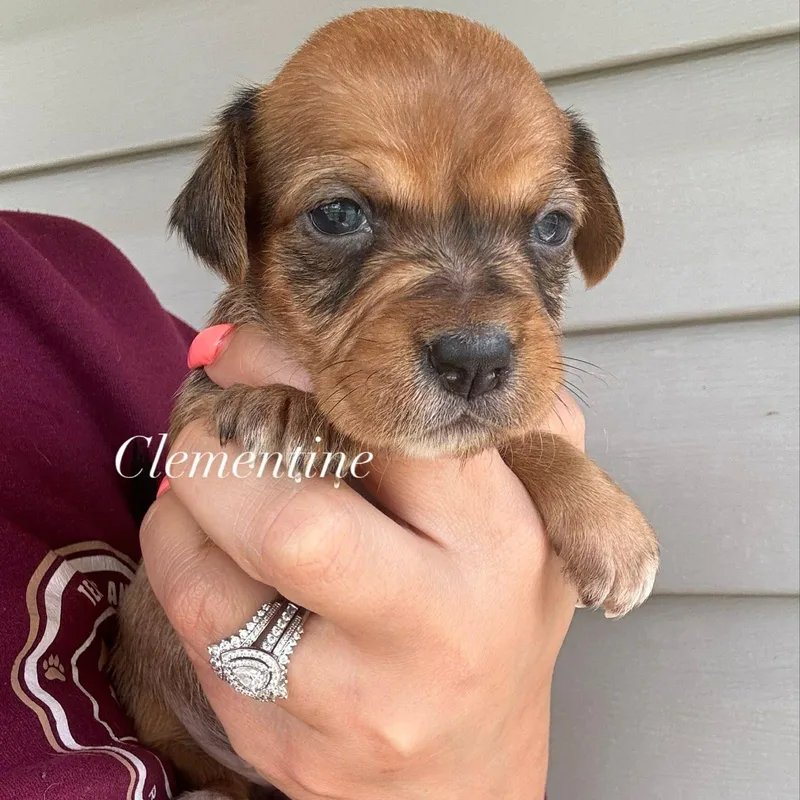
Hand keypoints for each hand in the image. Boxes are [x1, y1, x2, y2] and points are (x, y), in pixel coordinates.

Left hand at [142, 325, 581, 798]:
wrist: (466, 770)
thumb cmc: (498, 624)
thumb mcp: (539, 524)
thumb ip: (518, 430)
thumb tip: (439, 348)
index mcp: (497, 547)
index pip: (393, 434)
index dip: (299, 374)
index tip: (250, 349)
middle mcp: (428, 630)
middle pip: (293, 522)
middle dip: (221, 446)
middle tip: (211, 415)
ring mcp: (348, 702)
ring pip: (211, 581)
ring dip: (184, 503)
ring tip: (205, 476)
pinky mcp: (279, 744)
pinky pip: (191, 632)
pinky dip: (177, 561)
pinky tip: (207, 543)